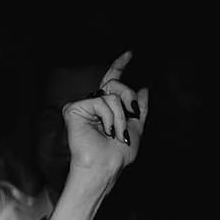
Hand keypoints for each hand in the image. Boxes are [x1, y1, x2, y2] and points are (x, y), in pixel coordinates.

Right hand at [62, 52, 148, 180]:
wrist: (106, 166)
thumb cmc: (119, 154)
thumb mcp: (137, 128)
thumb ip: (140, 108)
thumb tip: (144, 88)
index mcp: (107, 108)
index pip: (113, 82)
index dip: (120, 66)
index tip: (130, 53)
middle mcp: (94, 105)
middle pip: (115, 83)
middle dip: (129, 98)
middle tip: (131, 114)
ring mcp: (83, 106)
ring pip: (112, 95)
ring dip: (121, 117)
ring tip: (115, 133)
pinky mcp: (74, 109)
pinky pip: (101, 102)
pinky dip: (109, 118)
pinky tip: (105, 130)